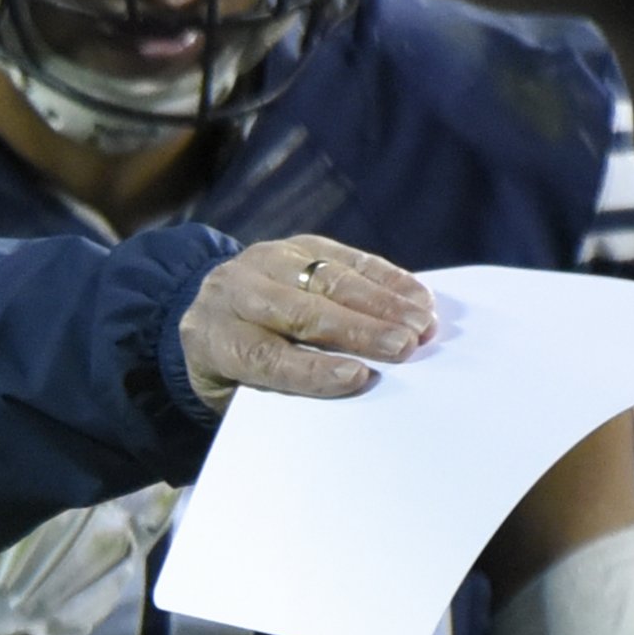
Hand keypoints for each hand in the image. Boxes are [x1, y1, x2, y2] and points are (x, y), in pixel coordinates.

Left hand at [177, 235, 434, 410]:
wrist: (211, 314)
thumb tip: (347, 386)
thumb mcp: (237, 389)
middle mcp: (234, 293)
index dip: (313, 369)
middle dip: (359, 329)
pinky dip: (386, 277)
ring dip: (382, 301)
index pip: (264, 357)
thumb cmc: (232, 368)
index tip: (360, 376)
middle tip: (405, 346)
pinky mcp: (296, 245)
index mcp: (212, 338)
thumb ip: (279, 389)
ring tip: (422, 322)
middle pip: (302, 312)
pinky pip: (346, 256)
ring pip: (329, 279)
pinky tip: (417, 295)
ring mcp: (266, 262)